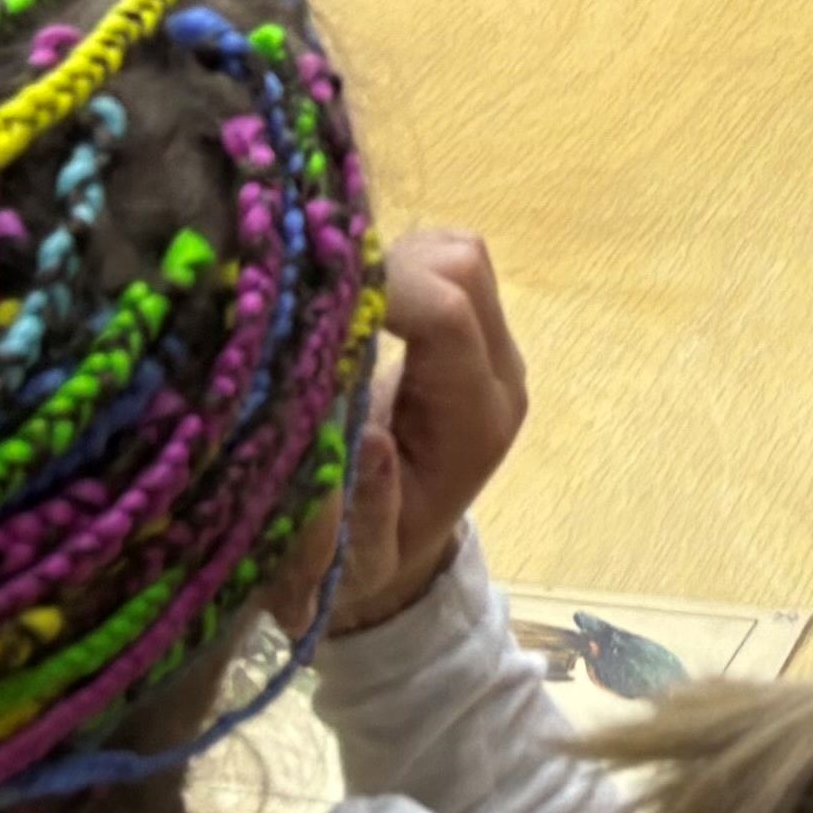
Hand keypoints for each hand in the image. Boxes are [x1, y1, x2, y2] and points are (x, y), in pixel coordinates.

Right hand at [333, 226, 528, 628]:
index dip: (383, 289)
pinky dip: (399, 262)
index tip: (315, 298)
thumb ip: (365, 507)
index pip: (447, 318)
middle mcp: (498, 376)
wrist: (400, 547)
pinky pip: (445, 259)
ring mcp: (493, 348)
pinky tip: (358, 305)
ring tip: (338, 307)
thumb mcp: (356, 557)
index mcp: (473, 425)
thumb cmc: (370, 559)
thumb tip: (367, 441)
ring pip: (458, 252)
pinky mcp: (474, 329)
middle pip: (462, 269)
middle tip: (319, 301)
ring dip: (394, 261)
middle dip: (386, 268)